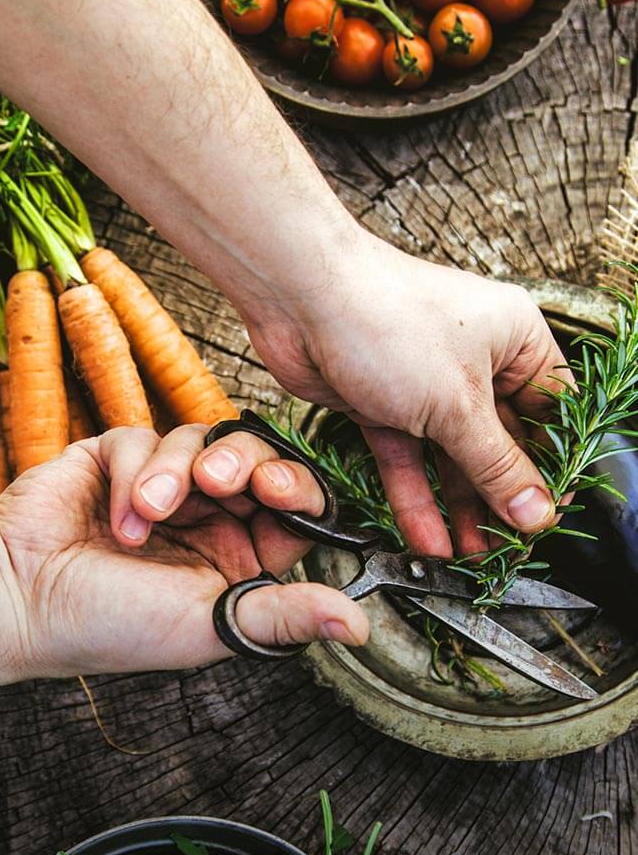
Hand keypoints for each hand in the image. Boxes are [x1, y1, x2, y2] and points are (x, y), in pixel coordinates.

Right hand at [0, 425, 368, 680]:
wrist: (23, 599)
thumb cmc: (111, 626)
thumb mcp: (214, 623)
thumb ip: (286, 615)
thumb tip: (357, 625)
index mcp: (238, 561)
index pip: (293, 510)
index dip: (298, 492)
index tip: (284, 492)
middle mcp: (207, 521)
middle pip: (257, 462)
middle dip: (247, 466)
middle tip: (226, 481)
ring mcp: (164, 488)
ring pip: (205, 442)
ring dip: (180, 474)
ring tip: (150, 514)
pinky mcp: (118, 459)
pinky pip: (149, 438)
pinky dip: (137, 474)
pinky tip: (118, 517)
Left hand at [247, 228, 571, 558]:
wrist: (301, 298)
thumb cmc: (387, 319)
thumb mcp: (459, 405)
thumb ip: (497, 466)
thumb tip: (533, 510)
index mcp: (515, 338)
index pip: (552, 412)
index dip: (552, 466)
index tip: (547, 514)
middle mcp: (475, 359)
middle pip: (501, 442)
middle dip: (500, 498)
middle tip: (505, 547)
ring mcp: (427, 382)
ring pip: (451, 458)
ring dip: (459, 508)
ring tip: (469, 555)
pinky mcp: (383, 403)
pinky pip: (408, 460)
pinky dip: (414, 498)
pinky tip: (425, 537)